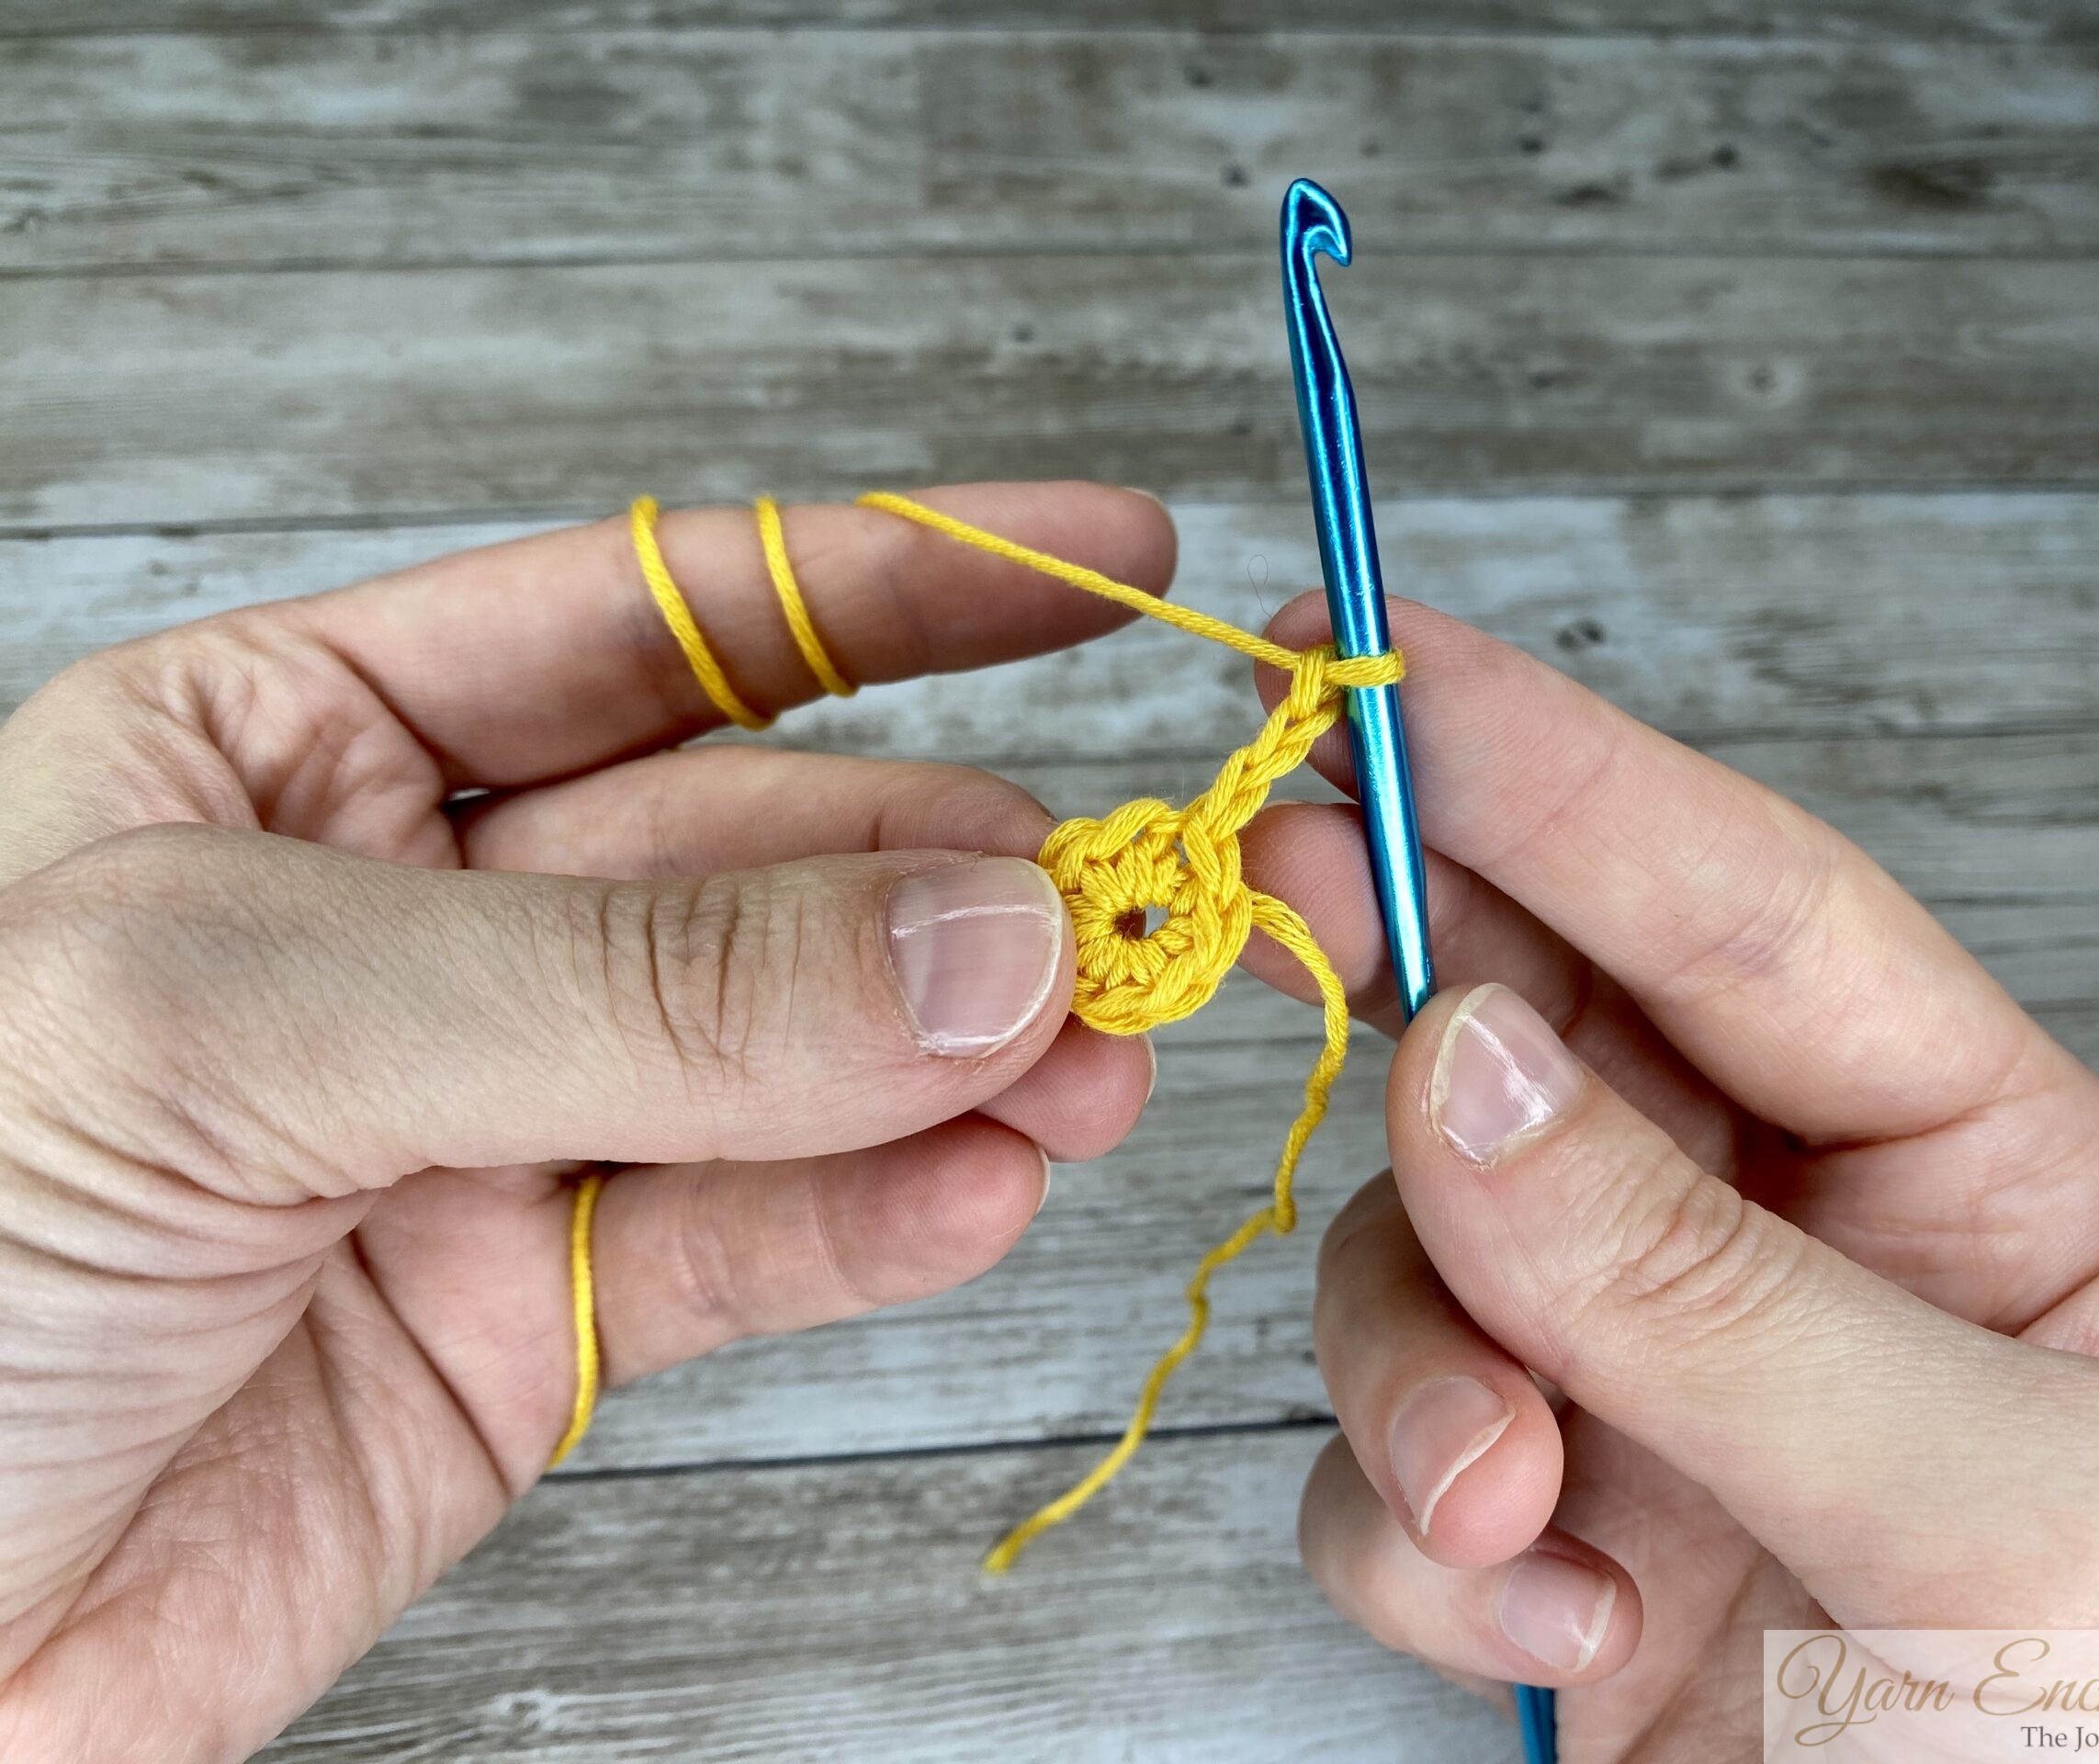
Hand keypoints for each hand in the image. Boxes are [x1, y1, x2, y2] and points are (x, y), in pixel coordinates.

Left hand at [0, 483, 1171, 1760]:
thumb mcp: (228, 1024)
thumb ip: (629, 985)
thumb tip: (968, 941)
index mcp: (278, 749)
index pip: (645, 621)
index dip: (895, 580)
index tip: (1107, 566)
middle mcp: (402, 924)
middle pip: (757, 851)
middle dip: (950, 876)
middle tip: (1123, 910)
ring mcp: (479, 1130)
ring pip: (787, 1061)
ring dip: (962, 1059)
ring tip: (1096, 1069)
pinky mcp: (526, 1330)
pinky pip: (746, 1250)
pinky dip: (882, 1220)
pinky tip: (987, 1187)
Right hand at [1242, 598, 2098, 1756]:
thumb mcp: (2012, 1525)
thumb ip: (1720, 1296)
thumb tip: (1466, 1073)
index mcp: (1986, 1177)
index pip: (1748, 914)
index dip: (1558, 771)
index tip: (1378, 656)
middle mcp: (1800, 1256)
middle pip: (1539, 1040)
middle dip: (1410, 991)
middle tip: (1276, 899)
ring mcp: (1658, 1399)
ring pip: (1418, 1263)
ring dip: (1419, 1377)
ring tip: (1511, 1522)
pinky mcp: (1551, 1550)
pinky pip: (1384, 1475)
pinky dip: (1413, 1548)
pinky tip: (1544, 1636)